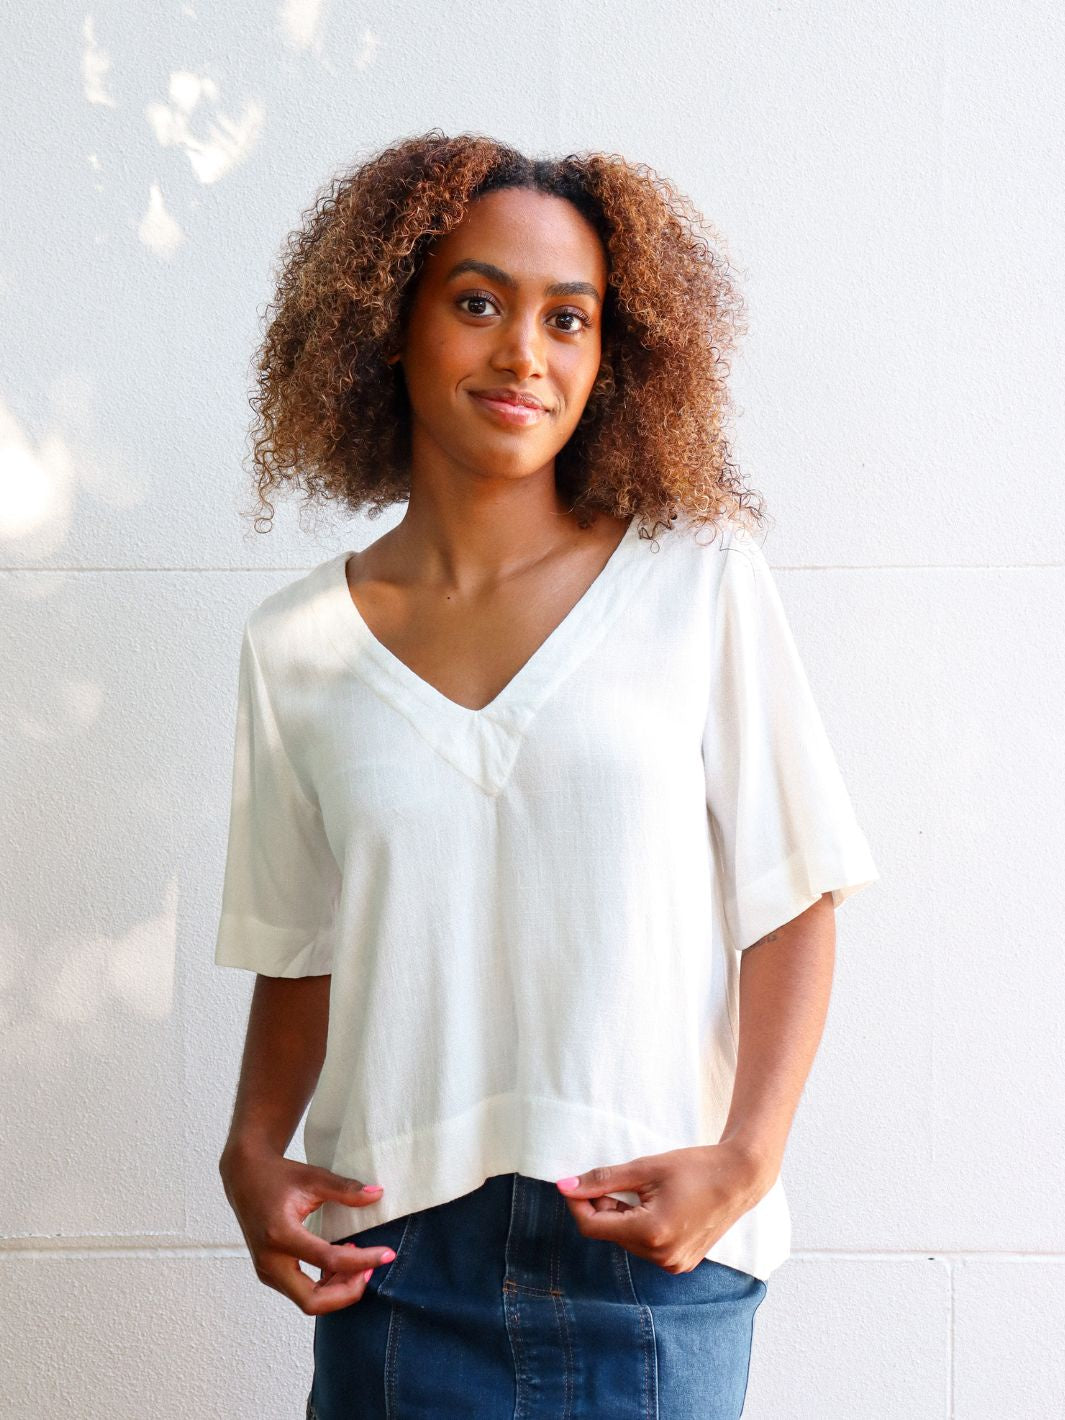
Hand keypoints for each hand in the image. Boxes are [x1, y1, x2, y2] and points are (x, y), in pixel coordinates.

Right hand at [219, 1140, 394, 1313]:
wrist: (245, 1177)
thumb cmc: (278, 1176)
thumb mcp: (314, 1177)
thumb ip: (346, 1189)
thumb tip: (378, 1194)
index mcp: (280, 1234)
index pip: (328, 1259)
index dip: (362, 1260)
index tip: (387, 1254)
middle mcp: (269, 1260)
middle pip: (313, 1301)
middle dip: (347, 1291)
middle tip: (371, 1268)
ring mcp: (266, 1270)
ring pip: (307, 1302)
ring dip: (337, 1290)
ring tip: (359, 1263)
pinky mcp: (268, 1273)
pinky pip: (300, 1292)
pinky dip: (325, 1287)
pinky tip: (340, 1264)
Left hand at [555, 1142, 775, 1272]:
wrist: (739, 1178)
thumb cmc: (694, 1167)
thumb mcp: (644, 1168)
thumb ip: (602, 1180)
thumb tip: (564, 1186)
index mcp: (650, 1233)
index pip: (593, 1227)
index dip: (578, 1203)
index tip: (573, 1182)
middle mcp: (661, 1257)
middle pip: (610, 1234)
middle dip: (604, 1207)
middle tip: (621, 1180)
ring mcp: (673, 1264)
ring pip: (627, 1241)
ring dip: (623, 1217)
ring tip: (645, 1192)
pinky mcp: (681, 1264)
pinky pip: (646, 1247)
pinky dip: (641, 1227)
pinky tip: (658, 1206)